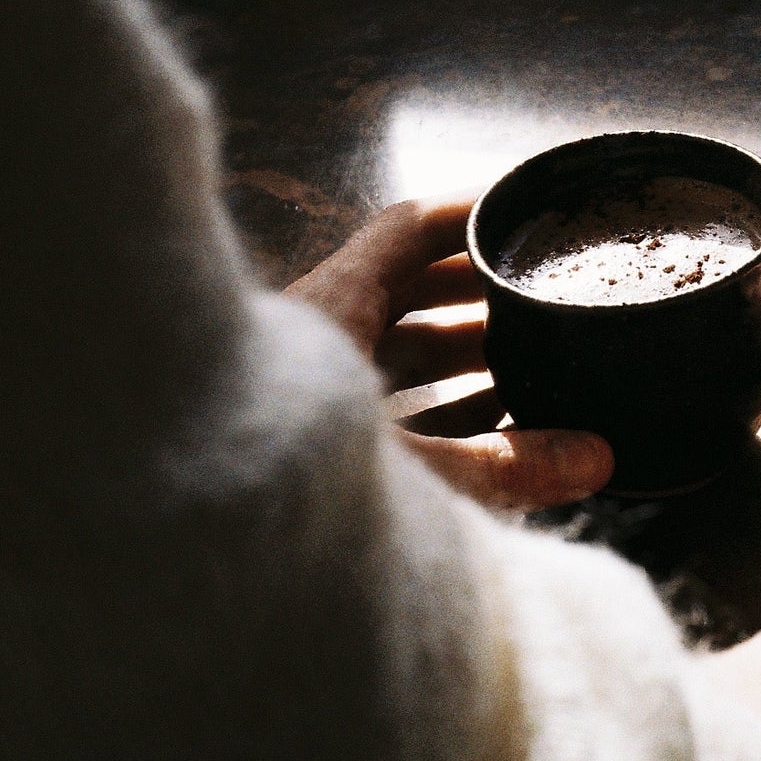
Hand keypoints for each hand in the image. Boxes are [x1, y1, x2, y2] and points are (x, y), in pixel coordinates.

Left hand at [285, 194, 612, 508]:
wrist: (164, 550)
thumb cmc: (272, 485)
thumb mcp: (412, 472)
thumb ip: (505, 467)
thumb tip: (597, 458)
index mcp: (333, 307)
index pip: (410, 231)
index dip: (474, 214)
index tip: (532, 210)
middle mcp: (313, 337)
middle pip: (410, 293)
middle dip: (485, 298)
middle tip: (552, 302)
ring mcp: (302, 390)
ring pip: (395, 355)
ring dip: (466, 362)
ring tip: (538, 373)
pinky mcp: (299, 443)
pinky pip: (381, 410)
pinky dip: (437, 414)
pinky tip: (487, 443)